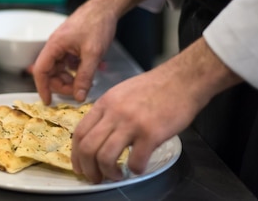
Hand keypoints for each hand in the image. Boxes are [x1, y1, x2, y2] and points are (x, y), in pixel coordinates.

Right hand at [31, 0, 116, 103]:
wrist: (106, 7)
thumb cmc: (97, 24)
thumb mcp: (93, 53)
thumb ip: (85, 77)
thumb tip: (78, 96)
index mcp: (54, 45)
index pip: (40, 71)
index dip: (42, 88)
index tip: (48, 102)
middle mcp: (56, 46)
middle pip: (50, 72)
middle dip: (62, 84)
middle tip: (78, 92)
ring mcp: (63, 45)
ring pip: (61, 69)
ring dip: (71, 78)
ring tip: (87, 82)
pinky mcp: (72, 45)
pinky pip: (69, 63)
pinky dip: (78, 70)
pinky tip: (93, 70)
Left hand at [71, 38, 243, 182]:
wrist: (182, 80)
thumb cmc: (154, 87)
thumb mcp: (121, 93)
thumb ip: (107, 112)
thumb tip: (98, 136)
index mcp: (104, 103)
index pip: (79, 132)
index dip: (76, 155)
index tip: (80, 166)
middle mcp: (114, 113)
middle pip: (88, 147)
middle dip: (89, 169)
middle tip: (97, 178)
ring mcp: (131, 123)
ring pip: (105, 157)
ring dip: (108, 173)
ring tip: (117, 175)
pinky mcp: (151, 133)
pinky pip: (135, 161)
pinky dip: (135, 170)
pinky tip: (139, 167)